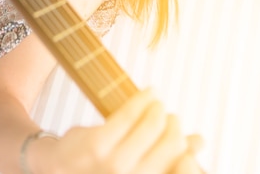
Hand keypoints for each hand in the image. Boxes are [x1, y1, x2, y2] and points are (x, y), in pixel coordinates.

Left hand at [28, 89, 204, 173]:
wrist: (59, 168)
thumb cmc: (103, 168)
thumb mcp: (136, 170)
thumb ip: (167, 158)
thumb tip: (200, 141)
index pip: (184, 170)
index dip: (192, 155)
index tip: (191, 140)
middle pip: (172, 145)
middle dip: (175, 126)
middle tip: (170, 116)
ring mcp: (115, 166)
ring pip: (153, 126)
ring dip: (160, 109)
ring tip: (157, 104)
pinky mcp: (98, 144)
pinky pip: (129, 114)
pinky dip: (143, 99)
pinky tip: (150, 92)